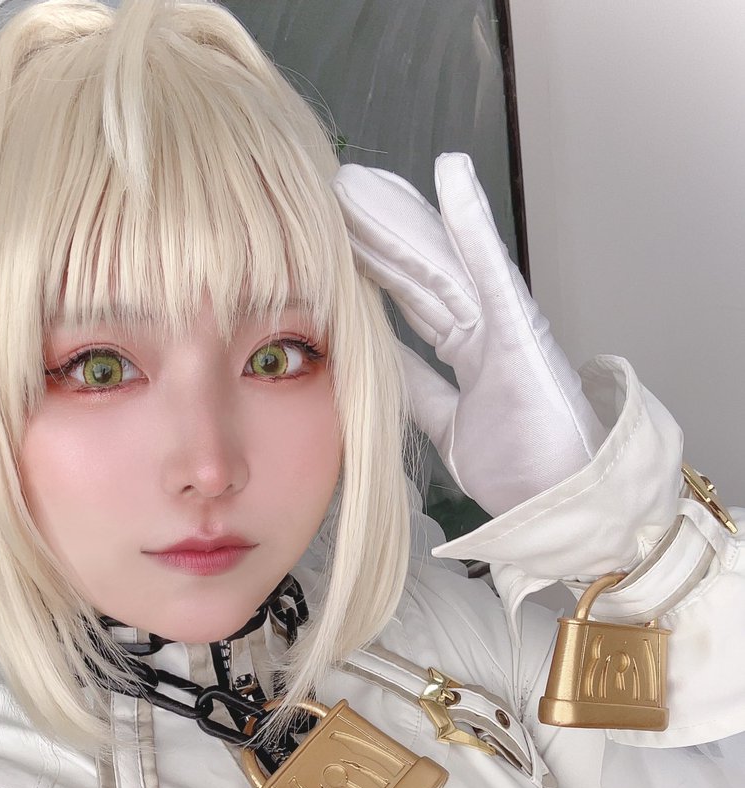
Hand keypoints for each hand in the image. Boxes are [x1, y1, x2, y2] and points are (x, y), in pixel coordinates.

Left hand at [333, 153, 605, 514]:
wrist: (560, 503)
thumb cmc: (521, 470)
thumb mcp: (446, 426)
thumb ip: (418, 390)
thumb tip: (383, 363)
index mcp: (469, 353)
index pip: (411, 298)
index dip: (375, 265)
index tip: (336, 236)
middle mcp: (484, 330)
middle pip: (419, 270)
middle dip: (377, 230)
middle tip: (336, 190)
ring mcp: (502, 324)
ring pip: (441, 260)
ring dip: (402, 217)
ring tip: (361, 180)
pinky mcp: (520, 329)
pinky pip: (491, 267)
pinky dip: (471, 221)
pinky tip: (451, 174)